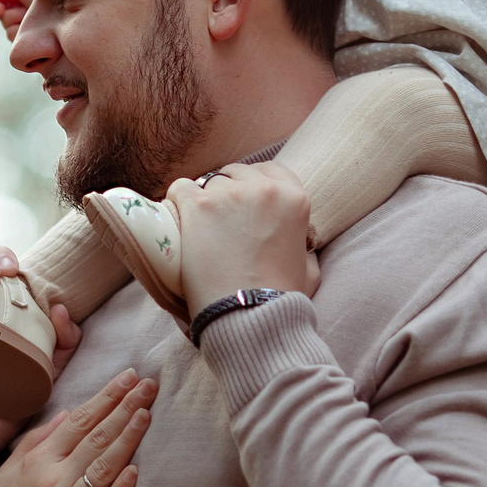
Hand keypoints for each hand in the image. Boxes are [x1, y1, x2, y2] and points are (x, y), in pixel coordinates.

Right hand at [0, 371, 151, 486]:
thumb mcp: (9, 470)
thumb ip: (37, 440)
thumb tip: (68, 413)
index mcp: (39, 460)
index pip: (79, 421)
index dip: (106, 397)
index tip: (128, 378)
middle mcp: (56, 479)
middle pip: (97, 437)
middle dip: (125, 407)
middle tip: (149, 385)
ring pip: (104, 466)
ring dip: (128, 438)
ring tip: (147, 414)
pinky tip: (136, 470)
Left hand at [165, 162, 319, 316]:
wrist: (248, 316)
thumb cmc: (280, 299)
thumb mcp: (309, 268)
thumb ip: (305, 247)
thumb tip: (302, 245)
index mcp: (295, 198)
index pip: (270, 170)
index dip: (252, 184)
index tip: (243, 199)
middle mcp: (264, 189)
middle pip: (236, 174)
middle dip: (228, 192)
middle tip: (219, 221)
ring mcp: (229, 194)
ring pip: (208, 183)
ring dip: (204, 202)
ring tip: (200, 231)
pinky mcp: (198, 205)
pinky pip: (180, 189)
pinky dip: (177, 203)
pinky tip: (180, 223)